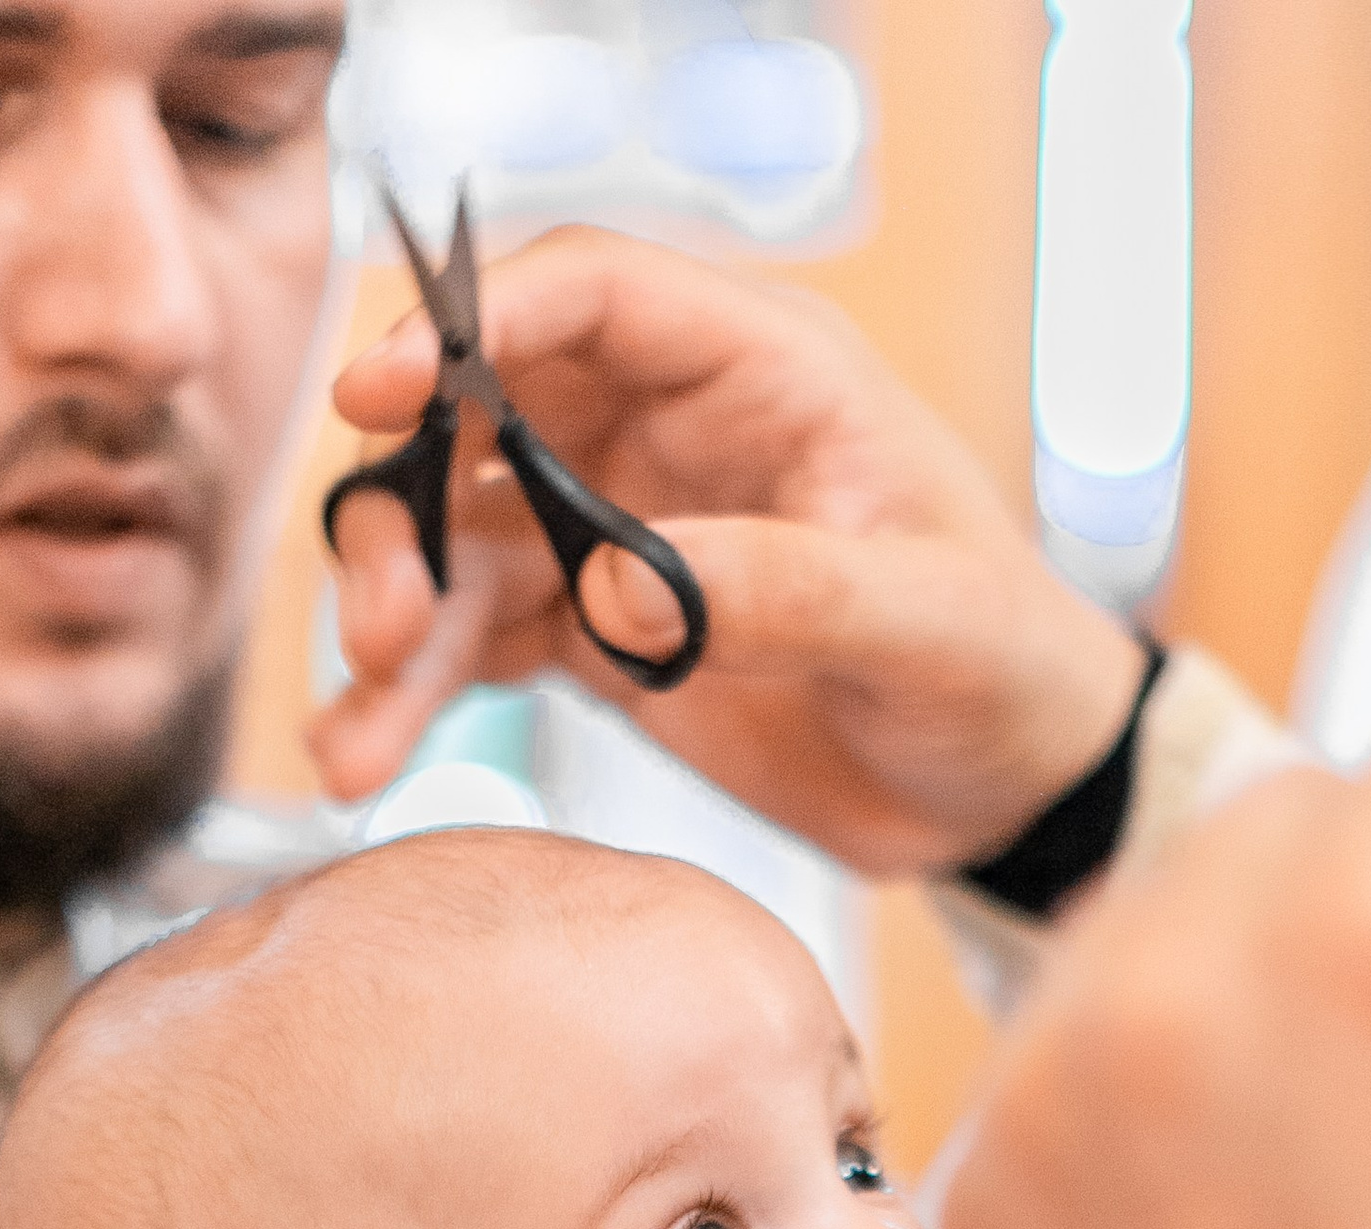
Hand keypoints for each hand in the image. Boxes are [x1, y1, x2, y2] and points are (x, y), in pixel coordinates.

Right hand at [313, 226, 1144, 876]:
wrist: (1010, 789)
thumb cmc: (1002, 666)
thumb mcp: (925, 621)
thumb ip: (786, 590)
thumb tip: (617, 586)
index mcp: (757, 371)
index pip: (591, 297)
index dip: (474, 327)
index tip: (382, 389)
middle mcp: (666, 432)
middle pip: (481, 420)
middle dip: (401, 507)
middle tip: (380, 614)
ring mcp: (619, 534)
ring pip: (457, 539)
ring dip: (393, 619)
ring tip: (359, 725)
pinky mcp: (599, 636)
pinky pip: (478, 643)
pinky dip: (416, 695)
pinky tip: (364, 754)